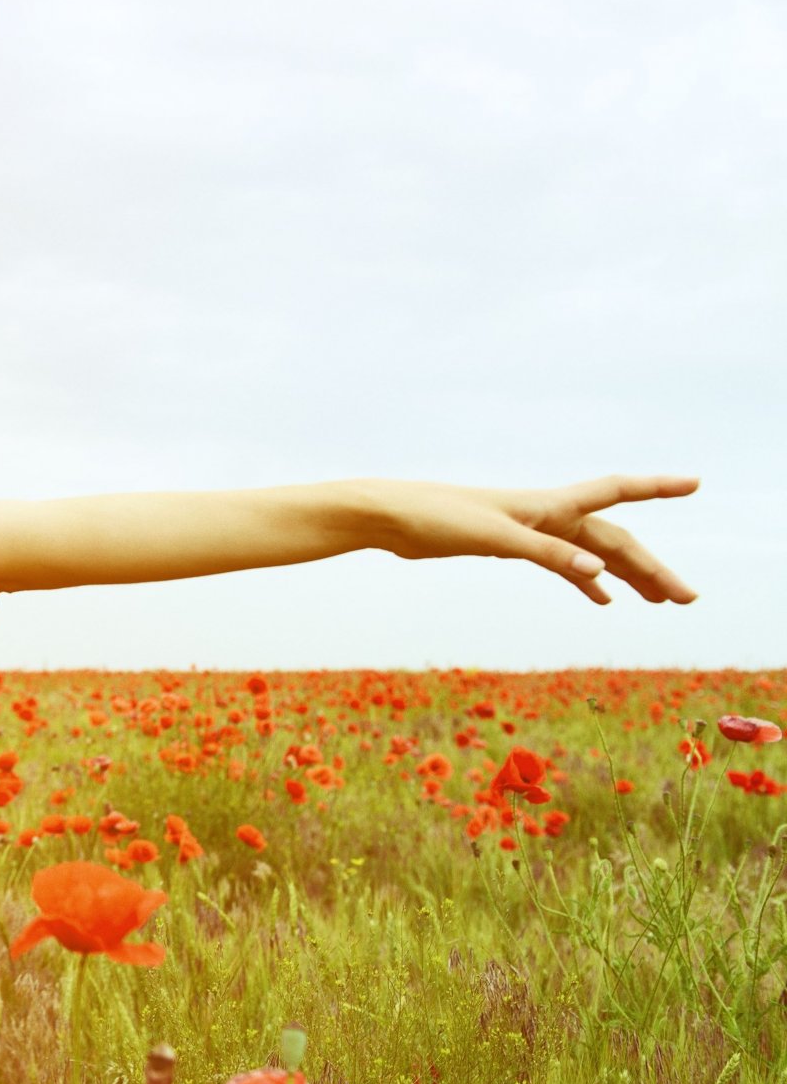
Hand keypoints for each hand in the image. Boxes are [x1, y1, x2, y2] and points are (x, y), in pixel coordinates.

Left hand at [358, 474, 699, 605]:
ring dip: (626, 574)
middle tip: (687, 598)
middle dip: (651, 567)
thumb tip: (596, 568)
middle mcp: (545, 513)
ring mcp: (528, 530)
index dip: (656, 487)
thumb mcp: (493, 537)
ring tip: (660, 600)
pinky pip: (562, 563)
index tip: (695, 482)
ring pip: (592, 552)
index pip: (614, 491)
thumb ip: (545, 552)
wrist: (389, 517)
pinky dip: (585, 579)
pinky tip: (601, 598)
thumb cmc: (435, 518)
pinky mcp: (507, 545)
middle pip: (613, 538)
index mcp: (546, 505)